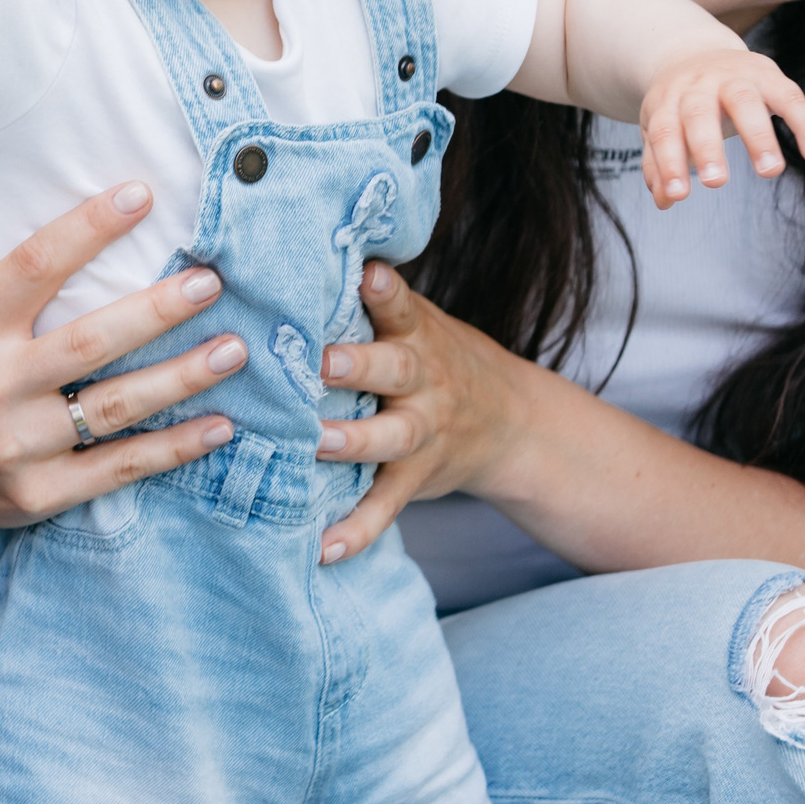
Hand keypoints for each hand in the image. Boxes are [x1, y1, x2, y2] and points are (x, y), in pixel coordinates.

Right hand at [0, 140, 244, 548]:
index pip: (30, 269)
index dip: (85, 229)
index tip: (141, 194)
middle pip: (87, 343)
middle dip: (154, 311)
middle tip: (211, 279)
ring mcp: (18, 447)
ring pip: (114, 407)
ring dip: (181, 378)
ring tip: (235, 347)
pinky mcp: (42, 494)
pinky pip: (118, 468)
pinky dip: (173, 449)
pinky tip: (223, 425)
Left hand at [311, 262, 525, 563]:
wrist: (511, 423)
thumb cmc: (433, 357)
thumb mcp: (416, 323)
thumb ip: (369, 303)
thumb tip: (293, 255)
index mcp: (416, 334)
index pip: (401, 306)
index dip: (385, 291)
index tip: (367, 275)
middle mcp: (422, 380)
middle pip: (394, 369)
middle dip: (358, 365)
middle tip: (322, 362)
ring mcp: (422, 431)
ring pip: (390, 437)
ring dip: (352, 441)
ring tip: (314, 444)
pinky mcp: (416, 477)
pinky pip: (386, 505)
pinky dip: (358, 529)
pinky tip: (324, 548)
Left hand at [639, 48, 804, 207]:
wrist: (698, 52)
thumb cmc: (679, 103)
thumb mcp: (660, 126)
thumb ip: (659, 163)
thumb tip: (663, 202)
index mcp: (668, 100)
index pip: (664, 132)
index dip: (668, 163)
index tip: (677, 194)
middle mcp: (700, 85)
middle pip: (700, 113)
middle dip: (707, 148)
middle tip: (715, 182)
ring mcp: (736, 77)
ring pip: (745, 101)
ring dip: (758, 137)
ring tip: (770, 172)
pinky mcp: (770, 75)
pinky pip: (791, 98)